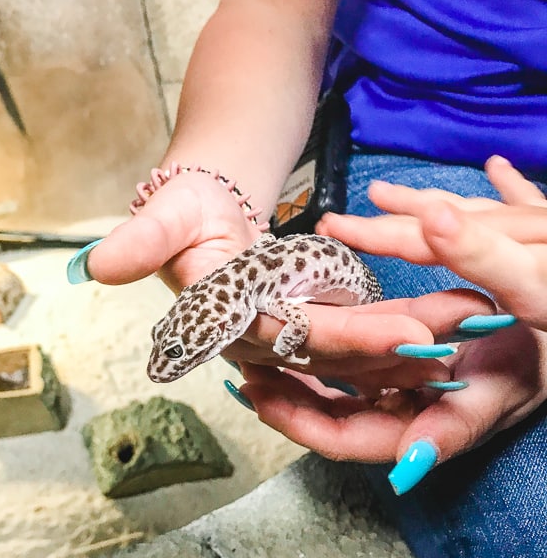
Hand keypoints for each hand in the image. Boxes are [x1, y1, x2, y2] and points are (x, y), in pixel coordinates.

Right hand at [85, 172, 494, 388]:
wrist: (208, 206)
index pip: (287, 337)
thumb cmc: (188, 205)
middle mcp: (253, 338)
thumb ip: (141, 239)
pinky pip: (352, 335)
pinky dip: (392, 333)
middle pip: (328, 352)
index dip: (343, 339)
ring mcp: (282, 335)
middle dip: (390, 347)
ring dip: (401, 344)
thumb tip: (95, 264)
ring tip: (462, 326)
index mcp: (223, 317)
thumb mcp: (166, 211)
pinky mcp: (304, 324)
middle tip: (454, 333)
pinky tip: (437, 328)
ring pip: (348, 351)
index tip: (403, 334)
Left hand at [238, 321, 546, 492]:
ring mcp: (394, 389)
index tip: (258, 394)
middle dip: (281, 399)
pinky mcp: (393, 364)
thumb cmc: (534, 358)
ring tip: (249, 354)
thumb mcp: (500, 389)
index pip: (344, 439)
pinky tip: (286, 339)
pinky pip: (346, 363)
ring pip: (330, 392)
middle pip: (326, 418)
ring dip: (290, 377)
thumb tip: (408, 466)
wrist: (545, 331)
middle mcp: (398, 414)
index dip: (298, 422)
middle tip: (240, 370)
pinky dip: (315, 355)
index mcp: (417, 431)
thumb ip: (453, 429)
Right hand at [318, 156, 546, 329]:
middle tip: (338, 219)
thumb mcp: (532, 283)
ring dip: (426, 200)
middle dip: (387, 217)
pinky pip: (526, 200)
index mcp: (499, 245)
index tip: (330, 227)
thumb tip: (430, 215)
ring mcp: (537, 225)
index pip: (422, 239)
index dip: (376, 234)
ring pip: (470, 207)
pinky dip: (507, 185)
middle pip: (439, 218)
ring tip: (384, 193)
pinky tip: (495, 166)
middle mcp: (513, 228)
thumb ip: (480, 253)